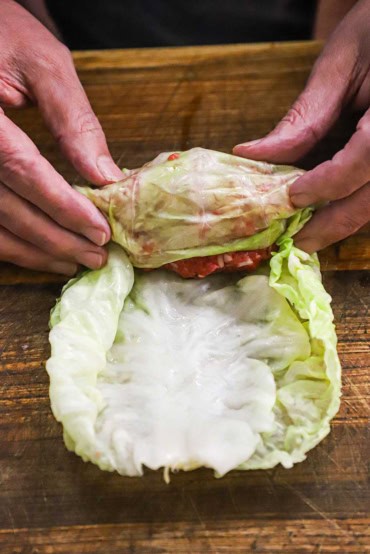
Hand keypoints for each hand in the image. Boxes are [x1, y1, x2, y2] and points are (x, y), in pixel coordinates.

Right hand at [0, 0, 122, 274]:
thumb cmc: (2, 35)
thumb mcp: (42, 65)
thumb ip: (74, 122)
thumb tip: (107, 178)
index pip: (21, 170)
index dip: (62, 207)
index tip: (100, 232)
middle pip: (6, 207)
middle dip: (55, 238)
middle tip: (95, 256)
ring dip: (33, 251)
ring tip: (74, 262)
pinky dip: (9, 243)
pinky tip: (39, 252)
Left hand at [234, 0, 369, 252]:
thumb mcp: (341, 65)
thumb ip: (306, 117)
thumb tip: (255, 156)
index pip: (367, 157)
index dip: (328, 183)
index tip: (292, 198)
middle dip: (335, 224)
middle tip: (297, 244)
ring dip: (344, 220)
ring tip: (308, 234)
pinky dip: (353, 203)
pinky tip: (327, 210)